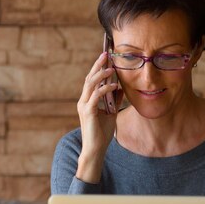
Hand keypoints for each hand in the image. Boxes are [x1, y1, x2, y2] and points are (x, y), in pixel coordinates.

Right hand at [75, 52, 121, 183]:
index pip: (92, 80)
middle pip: (89, 78)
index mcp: (87, 101)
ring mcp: (84, 106)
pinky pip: (96, 97)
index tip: (106, 57)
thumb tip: (121, 88)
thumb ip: (114, 100)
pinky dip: (105, 89)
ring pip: (90, 85)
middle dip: (98, 65)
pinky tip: (114, 86)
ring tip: (112, 68)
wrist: (96, 149)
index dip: (98, 68)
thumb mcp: (111, 113)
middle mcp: (83, 101)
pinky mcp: (88, 112)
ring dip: (101, 75)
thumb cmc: (102, 134)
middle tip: (106, 53)